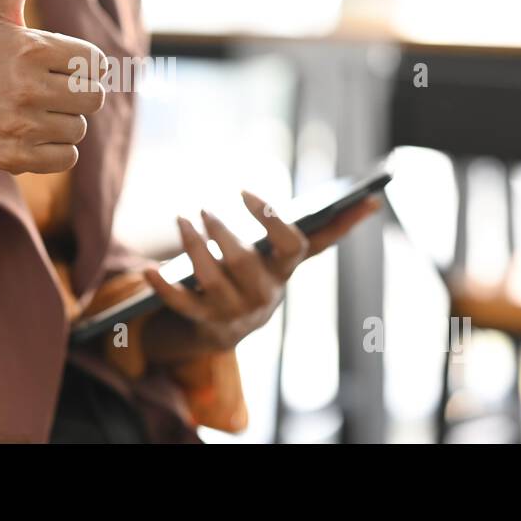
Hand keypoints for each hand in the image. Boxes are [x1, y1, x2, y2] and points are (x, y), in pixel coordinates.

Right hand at [0, 0, 106, 176]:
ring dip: (63, 125)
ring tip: (34, 115)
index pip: (96, 61)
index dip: (82, 66)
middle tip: (49, 94)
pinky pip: (66, 157)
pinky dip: (54, 152)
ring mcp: (21, 124)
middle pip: (94, 98)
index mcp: (30, 48)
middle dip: (76, 98)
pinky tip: (29, 137)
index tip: (58, 68)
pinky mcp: (16, 157)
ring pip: (80, 129)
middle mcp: (27, 86)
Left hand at [143, 192, 380, 356]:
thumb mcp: (287, 255)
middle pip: (245, 264)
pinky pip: (182, 307)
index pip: (292, 246)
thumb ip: (326, 231)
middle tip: (204, 209)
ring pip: (211, 281)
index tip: (246, 192)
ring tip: (181, 220)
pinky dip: (164, 289)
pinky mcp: (204, 324)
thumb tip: (372, 201)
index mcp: (285, 273)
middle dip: (222, 234)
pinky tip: (148, 270)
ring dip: (193, 249)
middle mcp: (263, 296)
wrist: (228, 328)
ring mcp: (233, 313)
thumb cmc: (261, 276)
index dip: (271, 219)